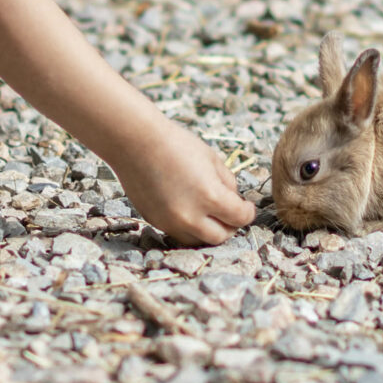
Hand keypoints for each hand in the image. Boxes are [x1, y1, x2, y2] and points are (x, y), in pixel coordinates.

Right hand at [114, 119, 255, 244]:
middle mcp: (190, 216)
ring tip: (209, 215)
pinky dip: (188, 227)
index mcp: (209, 196)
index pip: (240, 218)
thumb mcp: (211, 158)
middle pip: (221, 237)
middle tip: (230, 213)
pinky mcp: (155, 221)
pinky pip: (178, 233)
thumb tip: (233, 198)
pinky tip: (188, 209)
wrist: (135, 142)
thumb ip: (227, 182)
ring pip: (198, 240)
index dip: (248, 212)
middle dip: (230, 226)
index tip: (246, 207)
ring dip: (208, 231)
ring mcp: (170, 222)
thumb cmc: (175, 144)